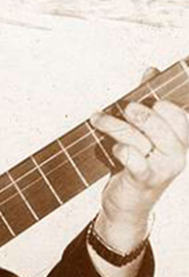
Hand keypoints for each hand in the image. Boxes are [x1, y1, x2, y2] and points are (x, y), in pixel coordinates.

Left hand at [90, 68, 187, 250]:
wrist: (127, 205)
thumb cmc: (135, 164)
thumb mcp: (144, 133)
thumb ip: (147, 102)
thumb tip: (151, 71)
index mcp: (181, 138)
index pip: (178, 113)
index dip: (158, 102)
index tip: (137, 98)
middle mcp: (178, 152)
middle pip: (159, 121)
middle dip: (137, 112)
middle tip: (122, 108)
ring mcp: (164, 167)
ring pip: (138, 136)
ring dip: (113, 125)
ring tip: (97, 119)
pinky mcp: (145, 179)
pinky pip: (133, 157)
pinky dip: (120, 150)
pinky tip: (113, 149)